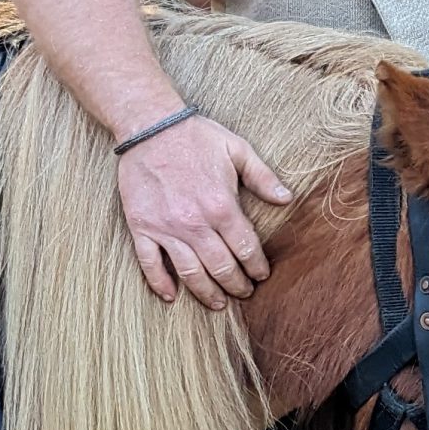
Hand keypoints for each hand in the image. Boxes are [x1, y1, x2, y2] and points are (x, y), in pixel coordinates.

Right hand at [116, 114, 292, 307]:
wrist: (149, 126)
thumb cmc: (195, 135)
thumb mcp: (237, 149)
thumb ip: (263, 176)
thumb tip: (286, 199)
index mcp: (222, 206)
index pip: (246, 249)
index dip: (257, 267)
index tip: (262, 276)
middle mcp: (195, 224)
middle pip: (221, 268)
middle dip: (237, 285)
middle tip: (244, 293)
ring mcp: (166, 229)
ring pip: (190, 273)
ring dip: (206, 293)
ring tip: (218, 303)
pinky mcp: (142, 228)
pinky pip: (150, 264)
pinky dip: (160, 284)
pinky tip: (172, 296)